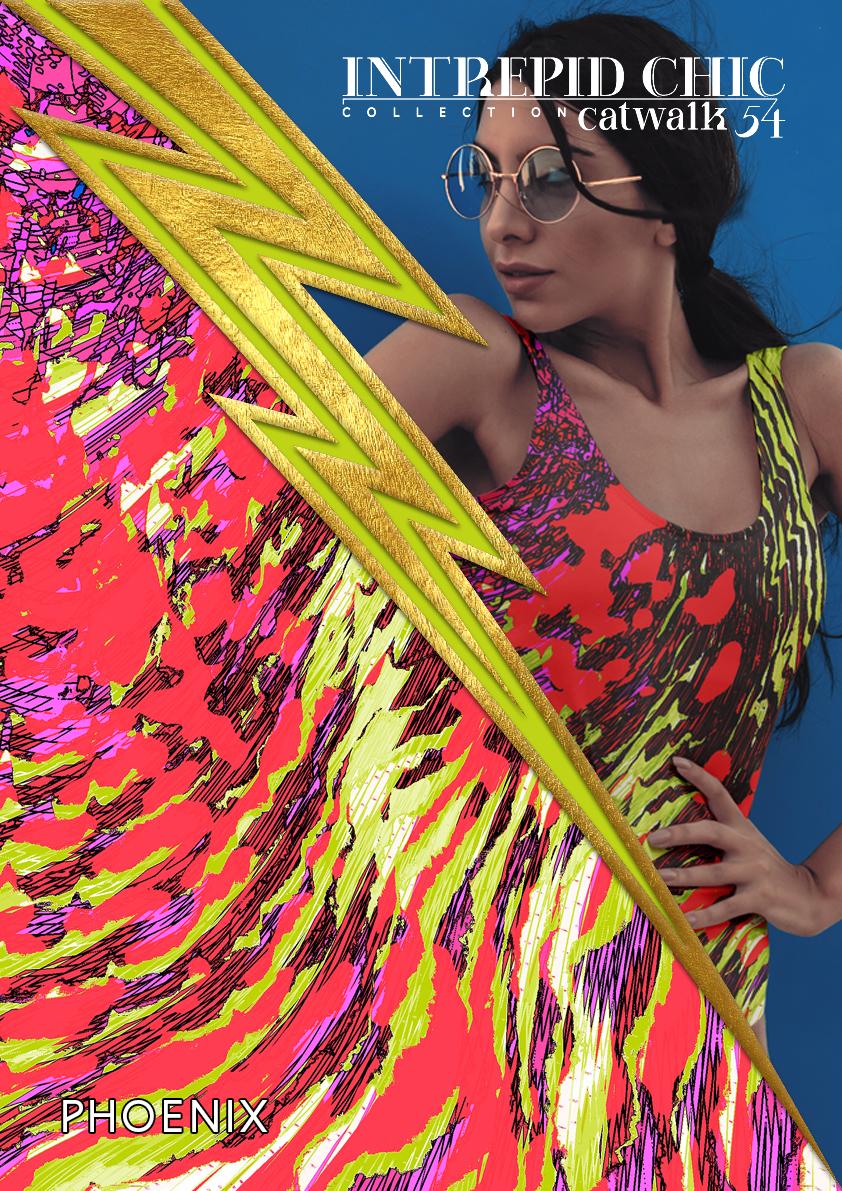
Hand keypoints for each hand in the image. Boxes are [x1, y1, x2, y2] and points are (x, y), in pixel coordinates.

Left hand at [647, 756, 834, 936]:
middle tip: (654, 839)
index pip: (720, 794)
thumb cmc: (766, 870)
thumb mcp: (749, 845)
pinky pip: (726, 907)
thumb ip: (722, 836)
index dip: (699, 776)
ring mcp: (754, 871)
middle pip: (711, 831)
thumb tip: (678, 831)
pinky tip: (686, 920)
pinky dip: (705, 915)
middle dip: (680, 834)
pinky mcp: (760, 898)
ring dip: (685, 877)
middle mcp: (746, 845)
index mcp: (741, 828)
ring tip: (661, 879)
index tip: (677, 762)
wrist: (809, 896)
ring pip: (715, 872)